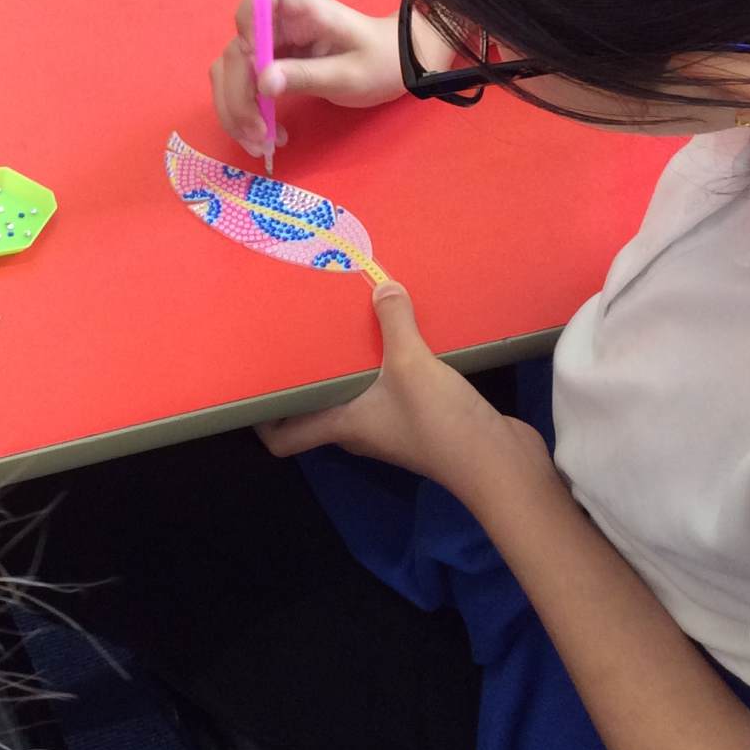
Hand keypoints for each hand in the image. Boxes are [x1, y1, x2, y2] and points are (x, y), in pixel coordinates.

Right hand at [208, 0, 407, 159]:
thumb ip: (307, 75)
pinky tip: (265, 134)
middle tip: (260, 135)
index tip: (256, 68)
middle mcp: (275, 19)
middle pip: (235, 50)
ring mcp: (266, 42)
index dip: (247, 29)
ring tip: (262, 144)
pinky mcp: (263, 63)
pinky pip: (239, 86)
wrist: (391, 66)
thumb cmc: (378, 61)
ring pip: (229, 73)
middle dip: (239, 97)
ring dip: (236, 111)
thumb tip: (262, 83)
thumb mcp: (349, 74)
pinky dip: (243, 113)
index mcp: (299, 6)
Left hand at [258, 283, 543, 499]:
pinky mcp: (421, 421)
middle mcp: (359, 432)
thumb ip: (394, 323)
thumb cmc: (440, 423)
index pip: (284, 439)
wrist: (499, 463)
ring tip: (343, 328)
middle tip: (298, 338)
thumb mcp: (411, 364)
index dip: (262, 422)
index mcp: (342, 426)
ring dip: (348, 370)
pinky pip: (389, 391)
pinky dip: (385, 369)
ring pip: (355, 397)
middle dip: (307, 379)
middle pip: (318, 411)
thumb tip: (381, 286)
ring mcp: (390, 429)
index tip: (251, 389)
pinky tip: (398, 340)